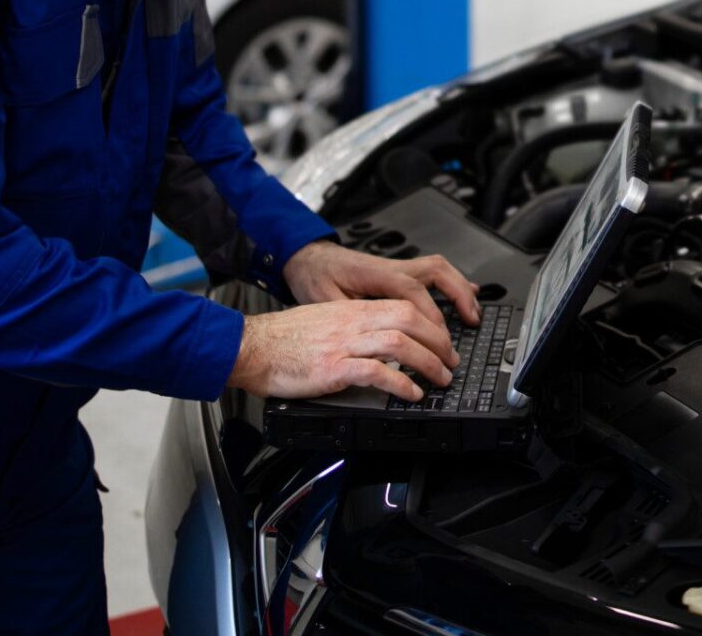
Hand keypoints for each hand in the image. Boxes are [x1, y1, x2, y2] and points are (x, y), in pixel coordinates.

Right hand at [226, 300, 458, 401]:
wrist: (251, 347)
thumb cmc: (282, 339)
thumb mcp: (324, 322)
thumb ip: (352, 327)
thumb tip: (380, 343)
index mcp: (351, 310)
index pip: (403, 307)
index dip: (431, 324)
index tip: (443, 341)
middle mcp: (351, 322)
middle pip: (409, 320)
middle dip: (439, 341)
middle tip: (450, 361)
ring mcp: (343, 344)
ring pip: (400, 343)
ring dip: (428, 363)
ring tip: (439, 379)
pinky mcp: (333, 368)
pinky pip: (376, 372)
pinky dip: (400, 384)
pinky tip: (410, 394)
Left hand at [282, 239, 481, 331]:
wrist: (308, 259)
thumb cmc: (314, 278)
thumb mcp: (323, 301)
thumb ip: (347, 317)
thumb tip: (367, 339)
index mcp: (374, 274)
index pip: (410, 289)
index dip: (429, 312)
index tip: (440, 336)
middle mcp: (391, 267)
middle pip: (435, 272)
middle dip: (458, 296)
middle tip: (470, 322)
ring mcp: (398, 267)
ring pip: (439, 269)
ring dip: (460, 289)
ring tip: (474, 313)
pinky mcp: (399, 273)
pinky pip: (433, 274)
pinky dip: (453, 285)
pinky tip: (467, 295)